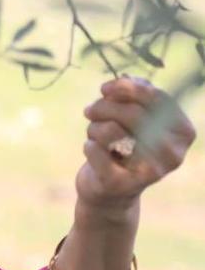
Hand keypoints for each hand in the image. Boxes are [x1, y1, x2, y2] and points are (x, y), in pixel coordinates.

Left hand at [76, 75, 196, 215]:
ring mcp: (148, 172)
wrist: (111, 191)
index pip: (156, 98)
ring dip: (94, 127)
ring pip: (111, 130)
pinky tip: (93, 152)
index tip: (104, 88)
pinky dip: (88, 145)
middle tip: (90, 110)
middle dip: (103, 106)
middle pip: (132, 113)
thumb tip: (124, 79)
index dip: (126, 87)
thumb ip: (136, 95)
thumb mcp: (135, 118)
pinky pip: (94, 149)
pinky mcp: (119, 184)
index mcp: (182, 132)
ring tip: (95, 134)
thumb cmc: (125, 146)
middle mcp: (173, 154)